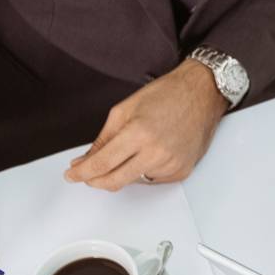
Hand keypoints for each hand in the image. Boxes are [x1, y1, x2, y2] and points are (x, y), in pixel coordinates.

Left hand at [64, 58, 227, 190]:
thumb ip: (103, 139)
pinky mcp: (181, 171)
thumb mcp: (124, 110)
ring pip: (133, 181)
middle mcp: (156, 153)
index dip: (81, 173)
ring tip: (131, 149)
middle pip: (114, 181)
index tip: (72, 175)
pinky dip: (144, 171)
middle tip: (87, 174)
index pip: (101, 164)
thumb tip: (86, 160)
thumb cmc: (167, 95)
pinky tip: (149, 153)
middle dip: (95, 180)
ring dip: (123, 171)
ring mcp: (171, 164)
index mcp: (139, 133)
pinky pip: (152, 180)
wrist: (202, 93)